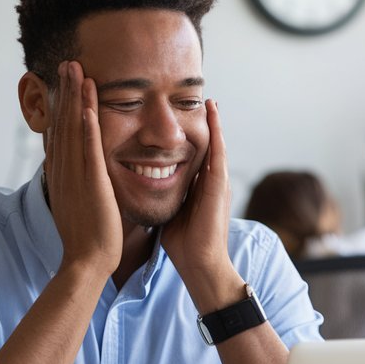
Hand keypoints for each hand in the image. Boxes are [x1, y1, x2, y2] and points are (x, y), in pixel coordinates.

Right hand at [45, 61, 122, 276]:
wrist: (87, 261)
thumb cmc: (87, 237)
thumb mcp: (77, 201)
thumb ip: (77, 182)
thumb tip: (77, 171)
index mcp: (62, 173)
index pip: (60, 131)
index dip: (61, 104)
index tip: (64, 81)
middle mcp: (64, 170)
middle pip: (63, 122)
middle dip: (65, 92)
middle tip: (68, 63)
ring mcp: (76, 176)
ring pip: (73, 130)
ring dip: (75, 99)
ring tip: (76, 71)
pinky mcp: (91, 185)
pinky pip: (89, 151)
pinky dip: (87, 128)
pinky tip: (88, 107)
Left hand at [163, 99, 240, 309]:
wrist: (200, 265)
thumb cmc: (183, 245)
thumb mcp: (169, 211)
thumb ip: (163, 197)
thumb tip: (143, 187)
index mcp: (198, 187)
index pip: (192, 155)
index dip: (185, 136)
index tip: (177, 117)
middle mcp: (211, 181)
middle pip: (206, 145)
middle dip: (203, 124)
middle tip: (199, 98)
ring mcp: (218, 182)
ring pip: (216, 144)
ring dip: (214, 121)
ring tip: (210, 99)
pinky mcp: (220, 186)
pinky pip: (219, 151)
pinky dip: (218, 131)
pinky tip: (213, 113)